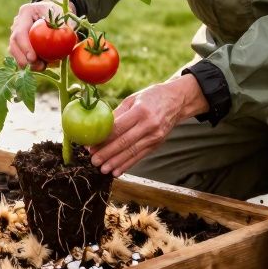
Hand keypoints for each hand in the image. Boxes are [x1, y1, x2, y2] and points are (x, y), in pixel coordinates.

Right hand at [8, 0, 74, 68]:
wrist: (56, 12)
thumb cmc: (60, 12)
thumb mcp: (63, 14)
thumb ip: (64, 23)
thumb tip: (66, 33)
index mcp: (26, 12)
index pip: (20, 31)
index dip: (25, 46)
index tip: (33, 58)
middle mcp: (18, 22)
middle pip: (14, 43)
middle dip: (23, 58)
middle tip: (37, 66)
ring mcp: (17, 33)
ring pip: (14, 51)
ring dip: (25, 62)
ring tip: (41, 67)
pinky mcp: (20, 43)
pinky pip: (20, 55)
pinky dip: (29, 63)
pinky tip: (41, 65)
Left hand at [90, 75, 207, 175]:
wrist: (176, 101)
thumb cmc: (151, 97)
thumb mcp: (133, 99)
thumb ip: (117, 114)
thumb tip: (98, 128)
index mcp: (140, 111)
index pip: (118, 128)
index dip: (103, 139)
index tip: (90, 146)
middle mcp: (149, 125)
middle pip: (124, 142)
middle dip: (106, 153)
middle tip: (93, 160)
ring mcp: (155, 136)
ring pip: (131, 152)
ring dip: (115, 162)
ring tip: (102, 169)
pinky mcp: (157, 144)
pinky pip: (140, 156)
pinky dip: (127, 165)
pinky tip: (116, 171)